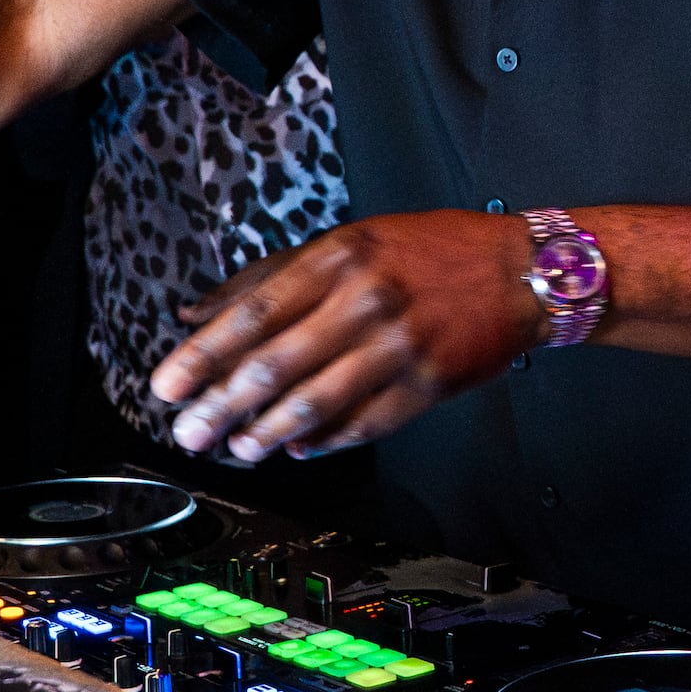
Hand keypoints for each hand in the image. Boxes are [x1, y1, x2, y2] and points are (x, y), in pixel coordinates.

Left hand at [148, 210, 543, 461]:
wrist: (522, 271)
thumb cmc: (430, 252)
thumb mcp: (349, 241)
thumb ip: (269, 276)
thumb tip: (196, 310)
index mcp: (340, 258)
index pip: (255, 312)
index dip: (205, 355)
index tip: (168, 384)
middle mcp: (366, 299)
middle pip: (276, 363)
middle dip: (223, 405)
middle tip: (189, 431)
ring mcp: (398, 345)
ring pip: (316, 401)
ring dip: (267, 432)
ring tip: (236, 449)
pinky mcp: (426, 384)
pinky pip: (363, 422)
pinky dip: (325, 441)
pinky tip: (297, 450)